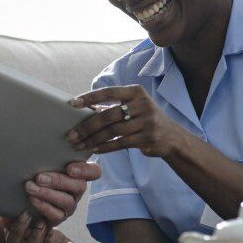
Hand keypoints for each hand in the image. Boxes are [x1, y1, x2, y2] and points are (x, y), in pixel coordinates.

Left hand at [25, 161, 100, 224]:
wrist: (24, 197)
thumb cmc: (38, 172)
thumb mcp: (45, 162)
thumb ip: (49, 156)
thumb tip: (37, 141)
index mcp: (79, 174)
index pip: (94, 172)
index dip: (85, 170)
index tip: (69, 168)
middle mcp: (77, 189)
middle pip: (79, 186)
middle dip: (59, 181)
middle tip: (39, 177)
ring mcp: (70, 205)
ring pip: (67, 201)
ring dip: (47, 193)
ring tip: (30, 187)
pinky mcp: (60, 217)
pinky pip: (57, 215)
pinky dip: (44, 206)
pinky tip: (32, 199)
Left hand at [67, 85, 181, 157]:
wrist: (171, 136)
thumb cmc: (144, 118)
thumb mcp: (133, 106)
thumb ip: (113, 106)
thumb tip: (84, 109)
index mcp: (136, 92)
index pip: (108, 92)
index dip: (89, 98)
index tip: (71, 104)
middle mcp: (142, 104)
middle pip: (108, 115)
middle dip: (86, 126)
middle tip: (71, 135)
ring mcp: (146, 122)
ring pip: (112, 132)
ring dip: (92, 140)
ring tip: (79, 145)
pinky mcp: (147, 138)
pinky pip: (120, 144)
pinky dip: (104, 148)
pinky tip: (93, 150)